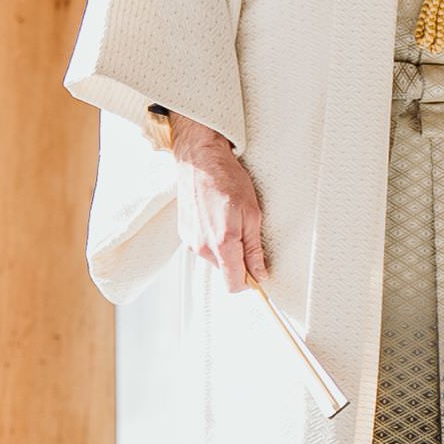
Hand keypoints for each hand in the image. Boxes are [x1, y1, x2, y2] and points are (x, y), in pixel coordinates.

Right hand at [169, 113, 267, 292]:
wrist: (200, 160)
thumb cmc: (227, 180)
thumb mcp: (252, 214)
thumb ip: (255, 249)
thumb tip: (260, 273)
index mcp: (222, 244)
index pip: (234, 284)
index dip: (249, 282)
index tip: (258, 273)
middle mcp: (202, 247)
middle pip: (225, 271)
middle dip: (239, 260)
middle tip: (247, 232)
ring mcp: (190, 240)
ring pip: (214, 258)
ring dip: (225, 247)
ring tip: (230, 219)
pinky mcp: (183, 233)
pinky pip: (203, 246)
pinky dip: (213, 238)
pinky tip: (217, 216)